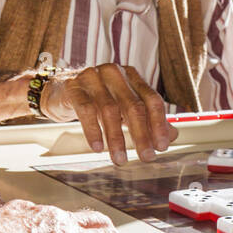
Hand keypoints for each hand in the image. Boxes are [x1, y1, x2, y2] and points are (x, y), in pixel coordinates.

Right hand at [41, 63, 177, 164]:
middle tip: (146, 156)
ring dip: (116, 139)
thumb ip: (148, 119)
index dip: (159, 124)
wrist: (59, 91)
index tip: (162, 146)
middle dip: (141, 135)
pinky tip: (98, 147)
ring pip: (110, 110)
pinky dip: (93, 131)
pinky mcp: (74, 87)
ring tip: (120, 158)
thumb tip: (172, 135)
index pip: (151, 99)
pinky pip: (86, 110)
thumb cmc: (97, 100)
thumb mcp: (124, 108)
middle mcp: (115, 74)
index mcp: (131, 76)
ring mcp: (93, 78)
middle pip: (133, 106)